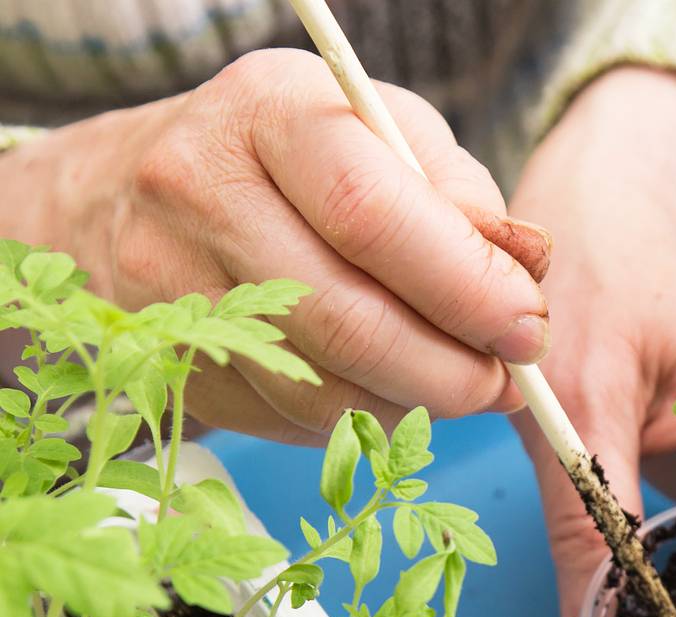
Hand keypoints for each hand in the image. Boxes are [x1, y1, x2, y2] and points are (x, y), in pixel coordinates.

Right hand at [0, 48, 552, 442]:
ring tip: (460, 386)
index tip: (527, 327)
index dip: (466, 287)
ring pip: (324, 391)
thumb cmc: (292, 162)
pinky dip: (363, 422)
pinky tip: (385, 390)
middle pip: (349, 321)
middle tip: (507, 383)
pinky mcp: (174, 367)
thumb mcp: (383, 138)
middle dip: (455, 372)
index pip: (373, 212)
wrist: (127, 198)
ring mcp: (173, 290)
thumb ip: (463, 200)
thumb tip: (529, 271)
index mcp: (270, 114)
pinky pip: (293, 423)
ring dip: (416, 409)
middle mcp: (202, 195)